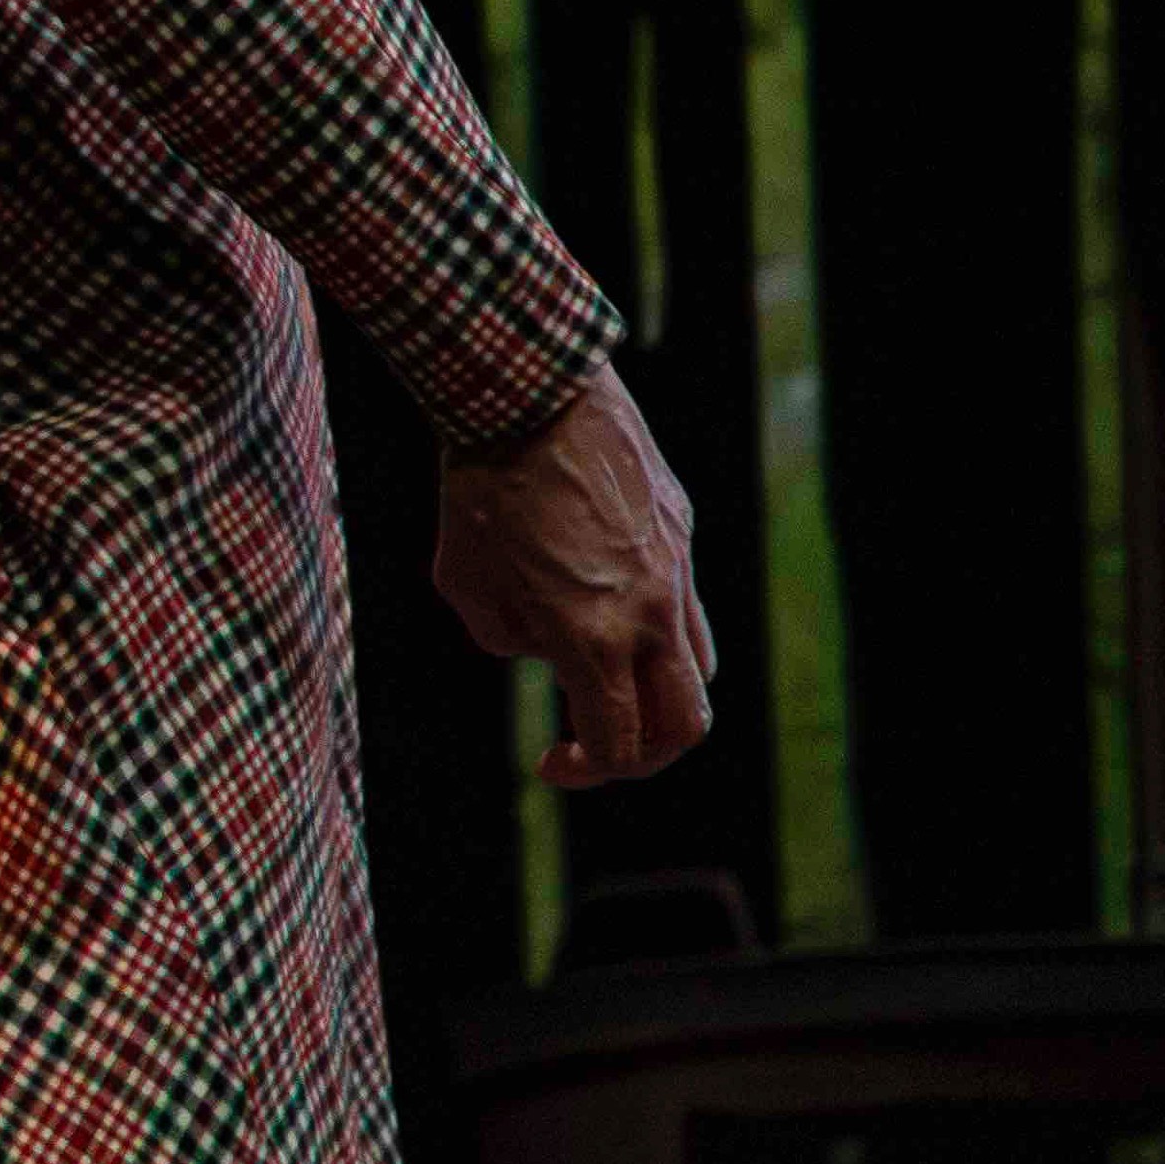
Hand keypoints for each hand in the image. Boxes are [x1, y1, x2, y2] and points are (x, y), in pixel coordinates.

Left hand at [432, 359, 714, 787]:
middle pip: (688, 725)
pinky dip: (654, 622)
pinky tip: (596, 589)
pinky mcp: (684, 529)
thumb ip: (507, 637)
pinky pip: (684, 599)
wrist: (532, 393)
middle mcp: (653, 613)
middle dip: (645, 754)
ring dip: (658, 689)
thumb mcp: (464, 583)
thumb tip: (547, 648)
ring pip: (700, 665)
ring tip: (597, 670)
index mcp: (595, 637)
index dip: (588, 770)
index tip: (550, 762)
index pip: (621, 743)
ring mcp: (678, 571)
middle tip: (596, 745)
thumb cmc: (479, 489)